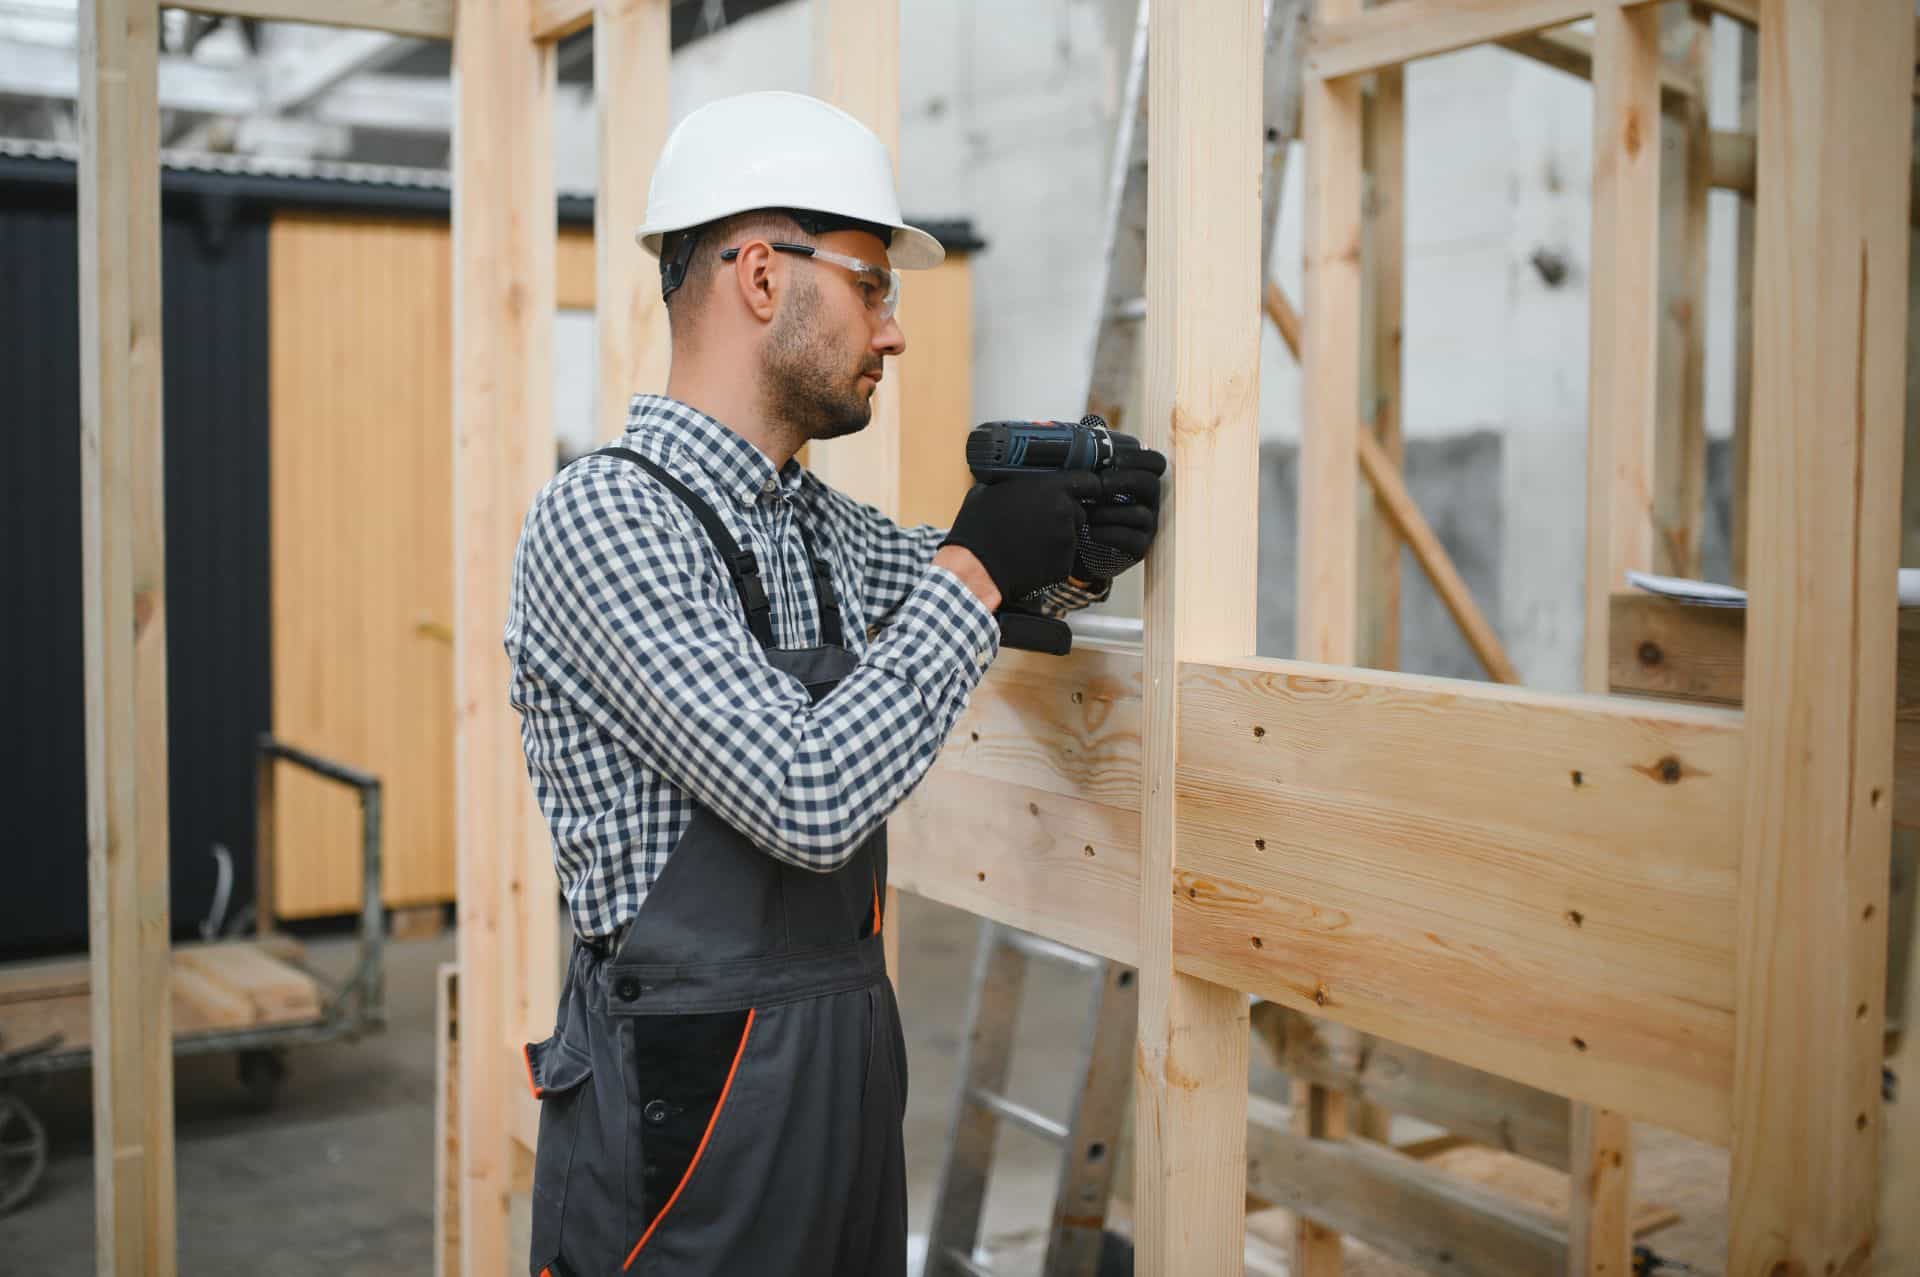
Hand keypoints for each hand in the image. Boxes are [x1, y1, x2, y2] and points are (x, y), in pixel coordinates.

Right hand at [941, 471, 1101, 605]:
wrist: (976, 567)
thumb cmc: (979, 528)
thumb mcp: (989, 491)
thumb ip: (1012, 484)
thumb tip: (1011, 481)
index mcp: (1051, 489)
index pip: (1088, 481)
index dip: (1087, 486)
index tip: (1085, 489)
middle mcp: (1065, 512)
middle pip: (1078, 512)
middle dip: (1064, 517)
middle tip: (1039, 523)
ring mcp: (1066, 541)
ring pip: (1070, 536)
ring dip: (1056, 539)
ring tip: (1029, 543)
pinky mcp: (1063, 565)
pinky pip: (1062, 558)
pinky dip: (1051, 559)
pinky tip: (1029, 558)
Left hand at [1071, 448, 1166, 582]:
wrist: (1075, 548)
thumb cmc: (1083, 507)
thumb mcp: (1086, 479)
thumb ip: (1093, 454)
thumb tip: (1093, 422)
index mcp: (1140, 480)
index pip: (1155, 463)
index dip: (1138, 458)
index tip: (1113, 458)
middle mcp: (1149, 502)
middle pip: (1151, 484)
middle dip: (1124, 481)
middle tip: (1100, 482)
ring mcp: (1147, 526)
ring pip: (1139, 513)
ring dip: (1109, 510)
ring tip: (1085, 510)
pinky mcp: (1139, 549)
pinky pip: (1130, 538)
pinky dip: (1108, 533)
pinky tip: (1090, 530)